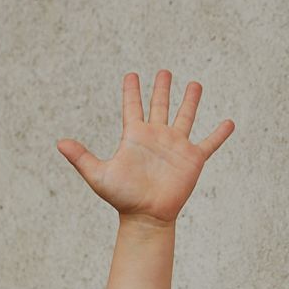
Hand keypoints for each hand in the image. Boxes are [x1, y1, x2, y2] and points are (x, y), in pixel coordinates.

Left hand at [56, 71, 233, 226]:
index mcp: (135, 136)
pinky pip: (209, 143)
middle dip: (161, 88)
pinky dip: (220, 134)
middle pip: (160, 105)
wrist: (146, 217)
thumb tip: (59, 143)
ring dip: (190, 101)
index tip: (131, 75)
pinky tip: (229, 123)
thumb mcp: (99, 175)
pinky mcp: (192, 159)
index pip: (133, 107)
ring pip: (185, 117)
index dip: (131, 91)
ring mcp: (175, 146)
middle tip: (164, 71)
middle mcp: (156, 136)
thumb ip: (82, 157)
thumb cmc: (123, 198)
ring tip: (195, 84)